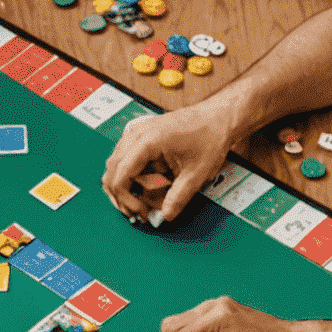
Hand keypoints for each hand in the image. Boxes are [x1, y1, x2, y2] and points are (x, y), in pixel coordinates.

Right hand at [102, 107, 233, 223]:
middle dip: (122, 195)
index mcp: (148, 141)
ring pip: (116, 165)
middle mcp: (137, 134)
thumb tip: (165, 215)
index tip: (141, 211)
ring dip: (125, 185)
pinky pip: (126, 158)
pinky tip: (146, 186)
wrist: (219, 116)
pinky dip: (131, 175)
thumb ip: (179, 197)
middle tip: (138, 211)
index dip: (127, 199)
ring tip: (142, 201)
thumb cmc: (211, 134)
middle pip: (112, 170)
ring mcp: (138, 133)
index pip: (120, 175)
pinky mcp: (143, 136)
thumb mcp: (197, 173)